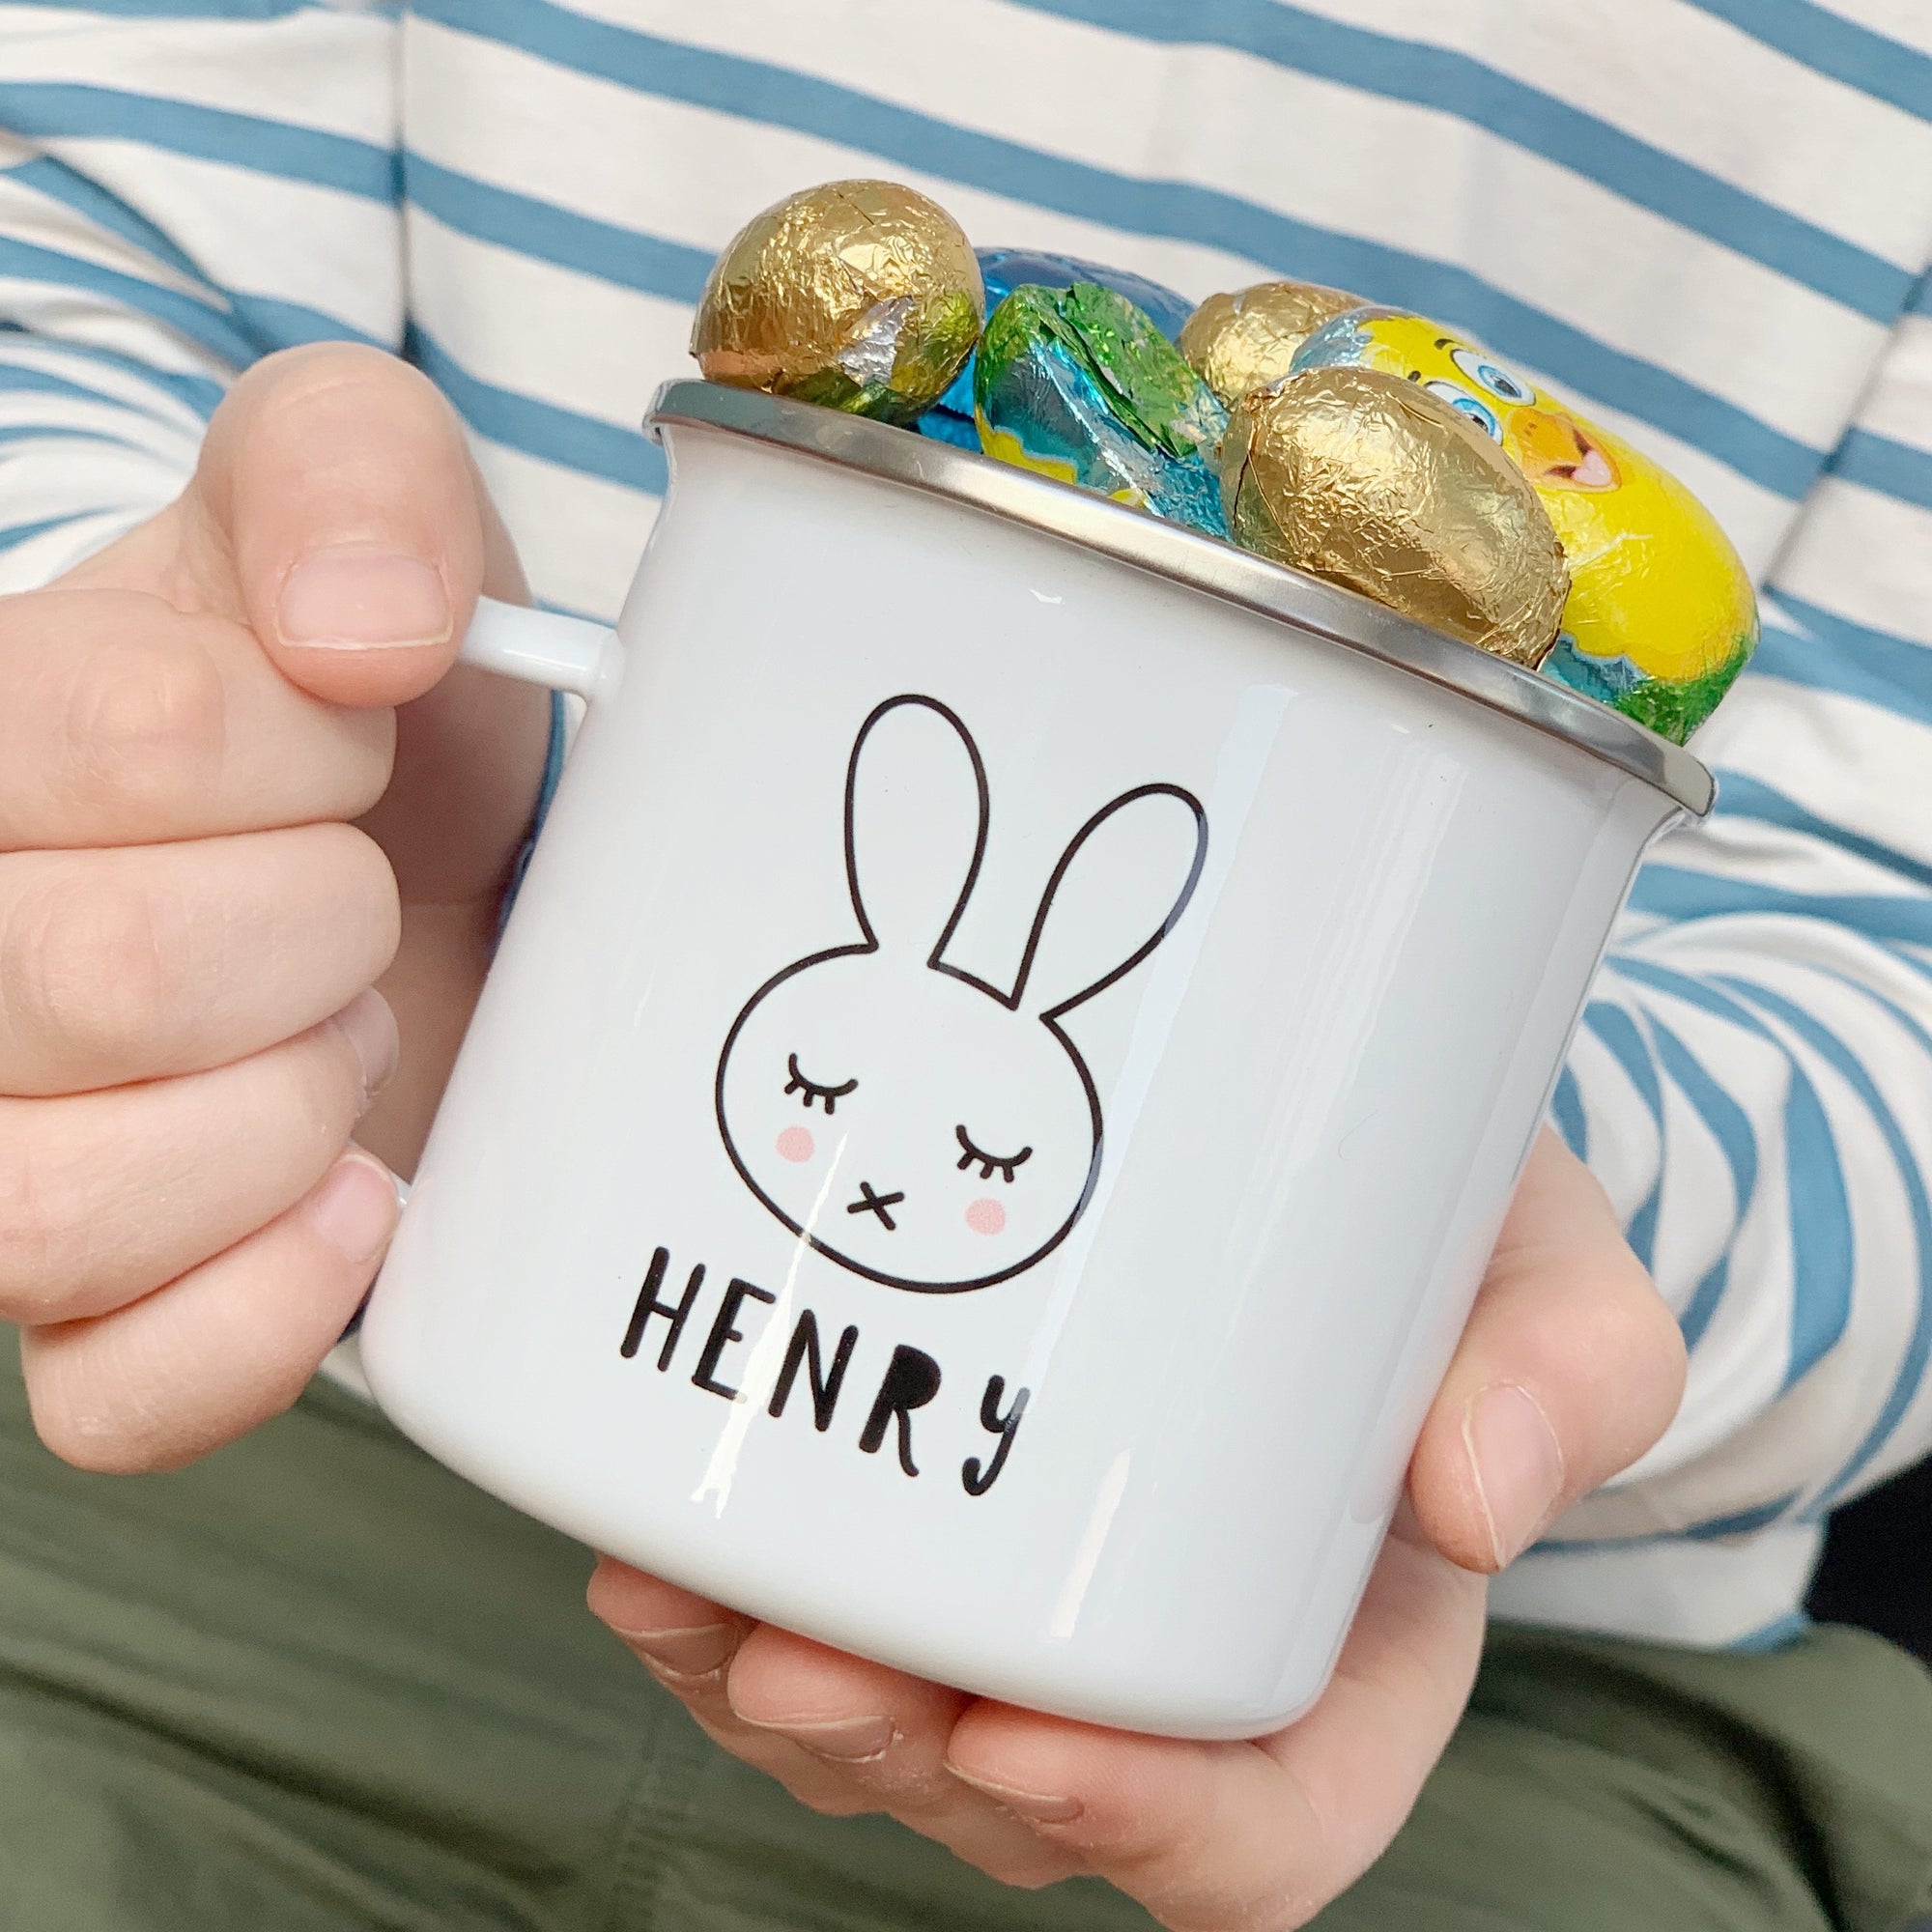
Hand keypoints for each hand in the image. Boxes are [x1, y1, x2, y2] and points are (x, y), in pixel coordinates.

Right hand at [3, 344, 549, 1470]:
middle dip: (315, 926)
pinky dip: (263, 1316)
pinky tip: (358, 1205)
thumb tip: (357, 629)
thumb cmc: (367, 688)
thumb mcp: (368, 496)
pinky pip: (117, 1399)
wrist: (414, 844)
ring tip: (339, 1038)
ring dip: (281, 1114)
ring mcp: (2, 1155)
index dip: (304, 743)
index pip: (120, 742)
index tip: (347, 736)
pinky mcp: (101, 1314)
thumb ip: (348, 473)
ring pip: (52, 1213)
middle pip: (93, 977)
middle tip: (352, 899)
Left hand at [589, 1130, 1685, 1927]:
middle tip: (794, 1661)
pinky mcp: (950, 1537)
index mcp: (1349, 1667)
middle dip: (897, 1757)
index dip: (1141, 1828)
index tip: (1025, 1744)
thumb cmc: (1460, 1240)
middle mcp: (1182, 1676)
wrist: (1341, 1148)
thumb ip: (1570, 1375)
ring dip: (779, 1704)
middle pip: (1027, 1798)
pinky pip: (830, 1635)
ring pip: (899, 1742)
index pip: (1258, 1835)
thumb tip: (1476, 1502)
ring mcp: (1050, 1616)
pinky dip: (726, 1621)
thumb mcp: (1558, 1287)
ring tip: (682, 1597)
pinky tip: (652, 1549)